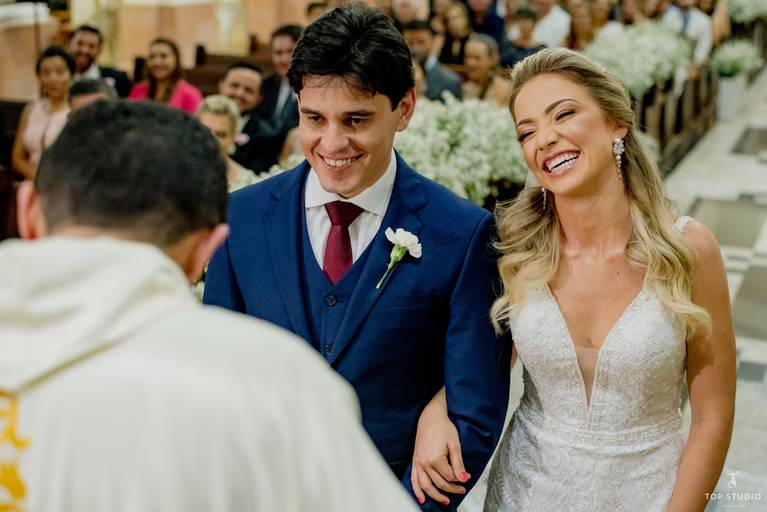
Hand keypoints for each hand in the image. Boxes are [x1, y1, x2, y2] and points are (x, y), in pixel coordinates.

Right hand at [411, 389, 468, 505]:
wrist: (430, 417)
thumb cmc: (443, 428)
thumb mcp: (455, 444)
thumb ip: (458, 463)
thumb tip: (464, 479)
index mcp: (435, 459)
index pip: (449, 476)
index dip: (459, 479)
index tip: (467, 478)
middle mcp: (424, 463)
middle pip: (439, 483)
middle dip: (452, 489)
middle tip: (462, 490)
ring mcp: (418, 463)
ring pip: (426, 486)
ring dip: (435, 496)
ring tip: (446, 501)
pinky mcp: (414, 461)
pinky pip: (414, 480)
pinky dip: (417, 491)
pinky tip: (422, 500)